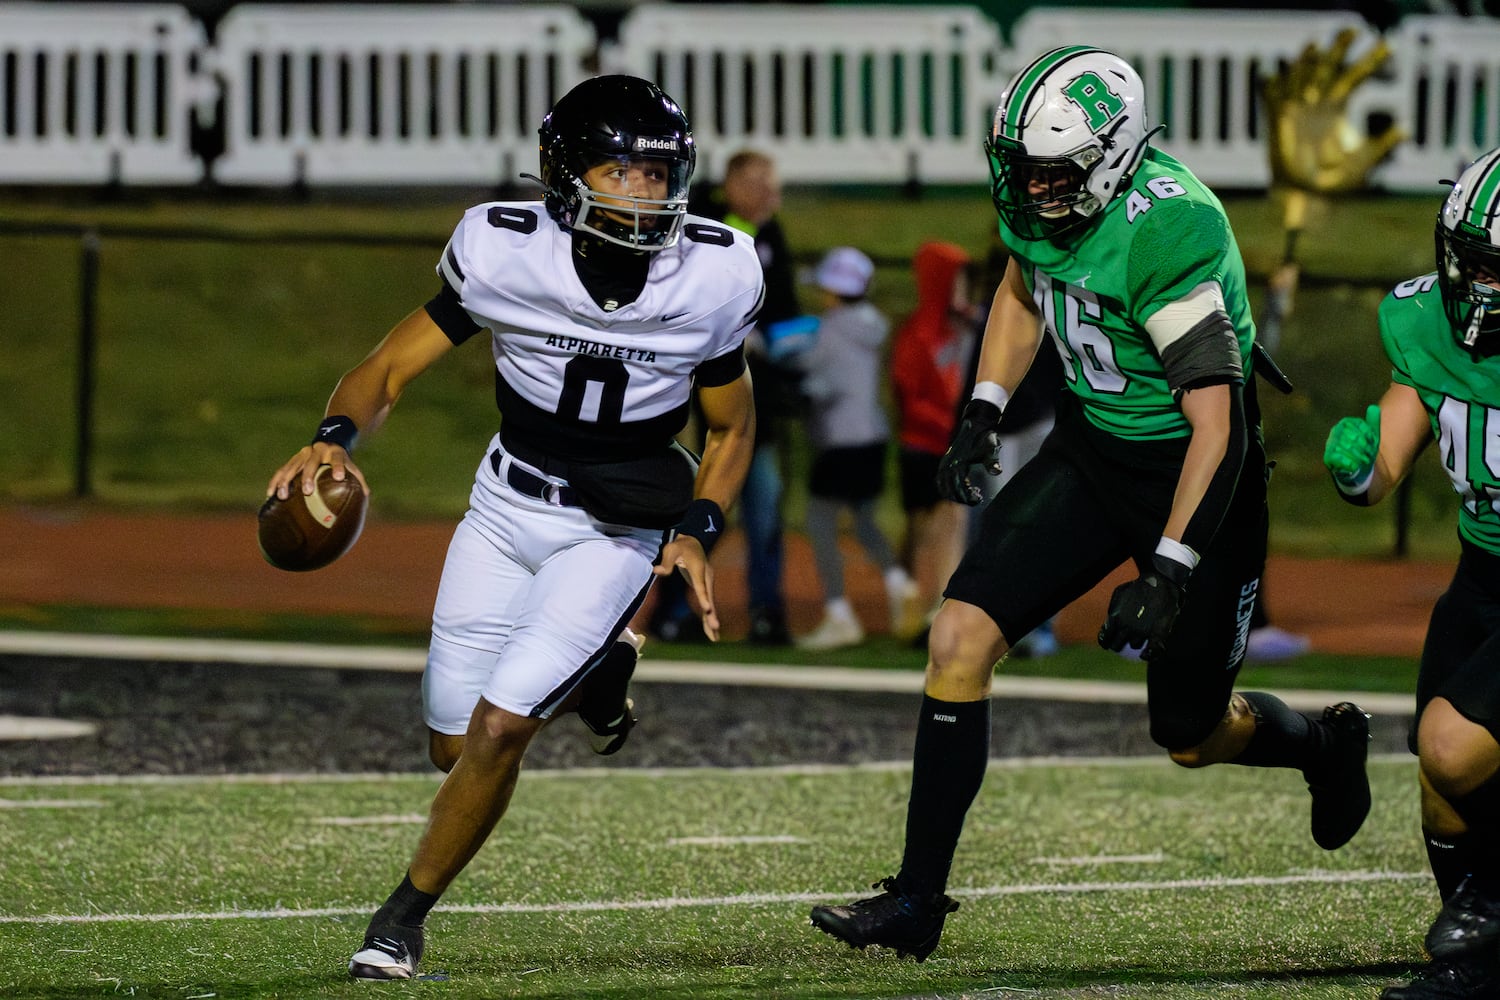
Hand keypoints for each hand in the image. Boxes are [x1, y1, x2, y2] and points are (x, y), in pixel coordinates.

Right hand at [266, 443, 364, 500]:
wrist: (329, 441)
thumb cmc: (342, 460)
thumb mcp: (351, 465)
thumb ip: (358, 478)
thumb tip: (366, 495)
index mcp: (334, 452)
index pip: (338, 459)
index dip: (339, 467)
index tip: (339, 477)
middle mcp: (317, 451)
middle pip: (311, 463)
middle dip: (308, 476)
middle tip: (307, 491)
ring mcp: (303, 454)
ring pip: (292, 466)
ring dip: (286, 481)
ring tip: (283, 496)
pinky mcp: (293, 459)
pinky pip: (282, 470)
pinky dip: (275, 481)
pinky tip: (270, 494)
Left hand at [653, 535, 719, 640]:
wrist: (692, 541)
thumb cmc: (679, 546)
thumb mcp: (671, 550)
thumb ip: (666, 561)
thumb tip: (657, 571)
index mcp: (699, 570)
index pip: (701, 586)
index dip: (704, 598)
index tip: (708, 609)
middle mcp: (706, 578)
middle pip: (709, 599)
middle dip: (711, 614)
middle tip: (715, 627)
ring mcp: (707, 584)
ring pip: (710, 605)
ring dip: (711, 621)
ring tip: (714, 638)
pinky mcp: (704, 588)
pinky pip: (707, 605)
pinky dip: (708, 617)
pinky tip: (710, 631)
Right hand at [937, 399, 1002, 505]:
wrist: (976, 424)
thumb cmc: (986, 439)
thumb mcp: (992, 450)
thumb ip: (993, 462)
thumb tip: (997, 472)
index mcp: (959, 462)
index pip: (960, 486)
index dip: (968, 496)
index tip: (979, 499)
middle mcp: (949, 464)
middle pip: (950, 489)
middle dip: (961, 498)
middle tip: (975, 501)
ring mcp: (944, 463)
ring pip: (943, 486)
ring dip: (953, 495)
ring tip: (966, 498)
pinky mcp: (944, 463)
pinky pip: (940, 481)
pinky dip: (946, 489)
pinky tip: (957, 492)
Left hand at [1098, 564, 1184, 660]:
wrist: (1158, 581)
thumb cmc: (1137, 586)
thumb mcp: (1118, 594)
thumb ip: (1112, 610)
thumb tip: (1109, 623)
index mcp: (1114, 619)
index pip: (1105, 640)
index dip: (1106, 642)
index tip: (1108, 641)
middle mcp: (1126, 628)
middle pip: (1117, 646)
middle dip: (1118, 644)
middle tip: (1123, 639)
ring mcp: (1141, 631)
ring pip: (1135, 645)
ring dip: (1136, 641)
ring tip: (1140, 632)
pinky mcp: (1157, 633)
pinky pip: (1152, 650)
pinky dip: (1149, 654)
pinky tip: (1145, 655)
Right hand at [1262, 28, 1404, 196]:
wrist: (1303, 195)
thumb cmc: (1335, 182)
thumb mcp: (1363, 164)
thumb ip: (1381, 146)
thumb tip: (1406, 129)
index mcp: (1338, 108)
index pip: (1356, 76)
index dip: (1371, 61)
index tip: (1389, 46)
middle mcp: (1317, 102)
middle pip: (1330, 66)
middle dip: (1340, 47)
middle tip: (1354, 28)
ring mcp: (1295, 108)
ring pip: (1301, 75)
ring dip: (1307, 59)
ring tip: (1315, 45)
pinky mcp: (1276, 120)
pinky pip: (1272, 97)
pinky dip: (1271, 84)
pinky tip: (1272, 73)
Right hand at [1323, 404, 1379, 490]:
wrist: (1357, 468)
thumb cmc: (1364, 449)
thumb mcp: (1371, 436)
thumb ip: (1373, 422)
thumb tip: (1374, 407)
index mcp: (1344, 424)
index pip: (1355, 424)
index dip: (1366, 432)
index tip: (1372, 441)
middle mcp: (1335, 433)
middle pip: (1351, 435)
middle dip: (1363, 445)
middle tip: (1370, 452)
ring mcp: (1330, 445)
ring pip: (1345, 447)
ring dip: (1357, 454)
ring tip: (1365, 460)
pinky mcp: (1328, 458)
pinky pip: (1336, 457)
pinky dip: (1347, 461)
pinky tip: (1355, 465)